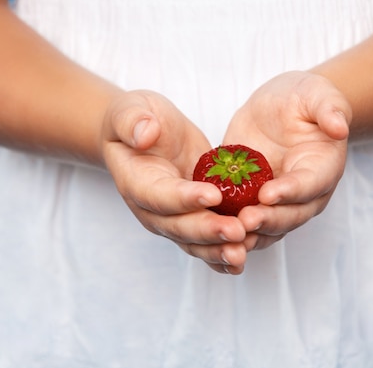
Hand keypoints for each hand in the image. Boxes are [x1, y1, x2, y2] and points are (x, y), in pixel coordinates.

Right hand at [101, 90, 251, 273]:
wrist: (143, 134)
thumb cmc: (135, 119)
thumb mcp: (129, 109)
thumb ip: (132, 121)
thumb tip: (144, 134)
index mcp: (137, 182)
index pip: (160, 195)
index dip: (185, 198)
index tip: (213, 195)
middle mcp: (152, 209)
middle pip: (180, 226)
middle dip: (209, 231)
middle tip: (237, 232)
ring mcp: (172, 218)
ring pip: (194, 241)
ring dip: (218, 250)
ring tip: (243, 252)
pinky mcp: (192, 218)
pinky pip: (205, 242)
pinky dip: (221, 255)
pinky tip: (241, 262)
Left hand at [223, 71, 351, 249]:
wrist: (280, 107)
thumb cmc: (304, 98)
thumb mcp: (318, 94)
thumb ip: (330, 109)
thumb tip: (340, 128)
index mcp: (323, 169)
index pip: (310, 185)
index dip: (290, 192)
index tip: (267, 194)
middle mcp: (304, 194)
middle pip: (289, 215)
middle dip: (267, 220)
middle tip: (244, 221)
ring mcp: (278, 201)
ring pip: (268, 227)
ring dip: (249, 233)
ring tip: (227, 233)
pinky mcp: (253, 200)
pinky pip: (243, 221)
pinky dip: (229, 229)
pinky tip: (210, 230)